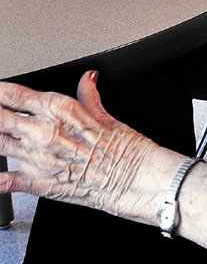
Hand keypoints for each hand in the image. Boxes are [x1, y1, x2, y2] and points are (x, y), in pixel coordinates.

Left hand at [0, 73, 177, 223]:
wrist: (137, 180)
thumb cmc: (128, 149)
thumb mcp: (108, 116)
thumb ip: (89, 96)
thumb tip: (88, 79)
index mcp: (62, 110)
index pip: (18, 95)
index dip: (1, 91)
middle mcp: (45, 132)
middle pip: (1, 117)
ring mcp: (39, 159)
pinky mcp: (39, 184)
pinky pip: (4, 181)